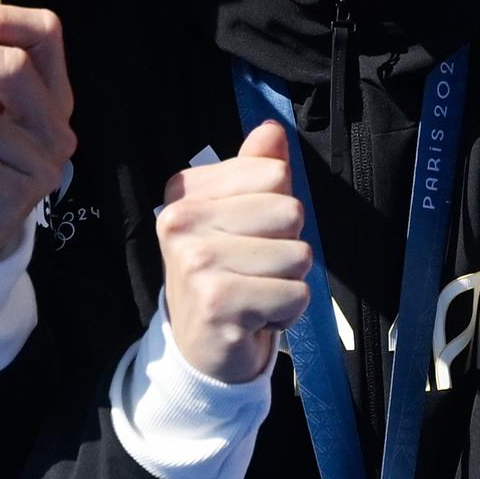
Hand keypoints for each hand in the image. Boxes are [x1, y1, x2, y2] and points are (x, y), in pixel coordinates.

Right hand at [151, 119, 313, 383]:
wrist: (201, 348)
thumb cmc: (227, 273)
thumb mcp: (239, 214)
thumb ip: (256, 169)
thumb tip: (271, 130)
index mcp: (185, 192)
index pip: (275, 173)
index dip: (277, 210)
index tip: (247, 236)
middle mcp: (181, 221)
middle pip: (290, 211)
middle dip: (287, 246)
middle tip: (253, 269)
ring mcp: (196, 262)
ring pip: (298, 255)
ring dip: (288, 283)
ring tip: (254, 293)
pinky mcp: (217, 302)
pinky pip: (296, 295)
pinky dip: (287, 313)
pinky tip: (255, 318)